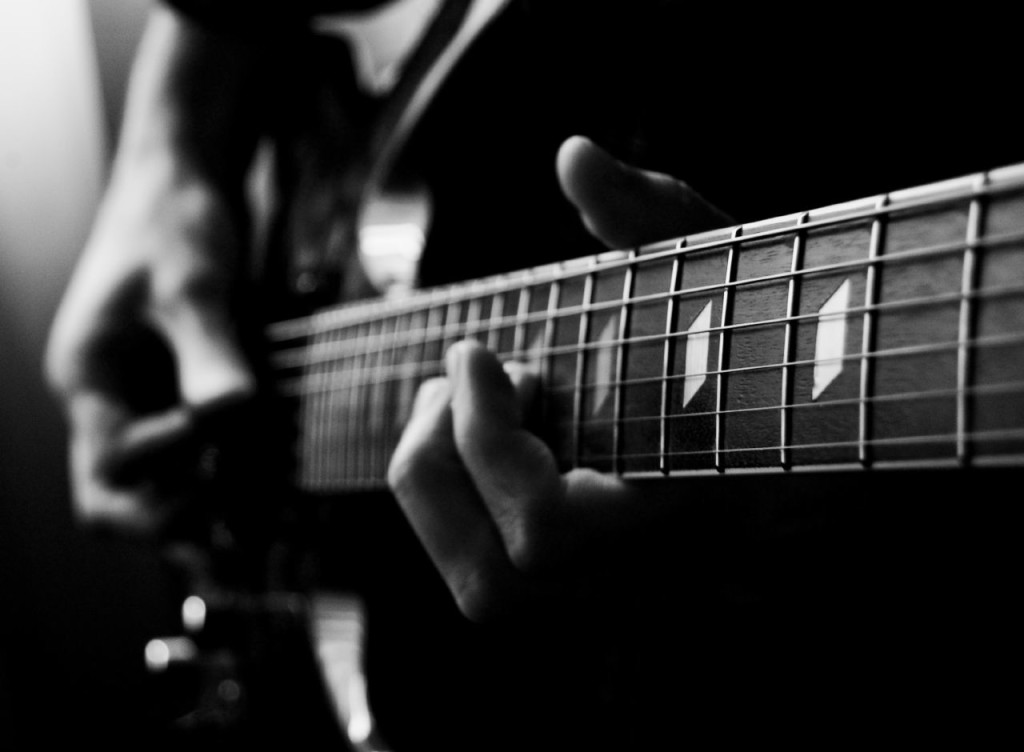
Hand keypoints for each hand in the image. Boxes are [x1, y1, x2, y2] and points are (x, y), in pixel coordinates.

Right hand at [44, 181, 254, 536]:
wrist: (182, 187)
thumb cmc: (172, 224)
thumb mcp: (191, 285)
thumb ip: (208, 352)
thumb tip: (230, 414)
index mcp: (89, 380)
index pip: (114, 463)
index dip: (171, 459)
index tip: (224, 427)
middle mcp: (108, 403)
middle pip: (116, 498)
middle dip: (172, 519)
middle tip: (240, 526)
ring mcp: (141, 402)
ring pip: (156, 486)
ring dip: (206, 504)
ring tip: (266, 517)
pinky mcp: (175, 394)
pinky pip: (192, 456)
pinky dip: (226, 473)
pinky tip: (271, 478)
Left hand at [387, 136, 731, 621]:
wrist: (819, 414)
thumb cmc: (776, 340)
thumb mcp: (725, 270)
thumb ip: (654, 215)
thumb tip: (574, 156)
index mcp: (693, 519)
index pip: (543, 532)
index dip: (486, 441)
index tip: (478, 348)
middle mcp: (649, 579)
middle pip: (493, 591)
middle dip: (440, 464)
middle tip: (460, 372)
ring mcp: (616, 593)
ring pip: (485, 595)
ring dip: (437, 485)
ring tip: (460, 395)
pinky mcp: (586, 580)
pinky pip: (490, 576)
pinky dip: (455, 502)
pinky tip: (480, 429)